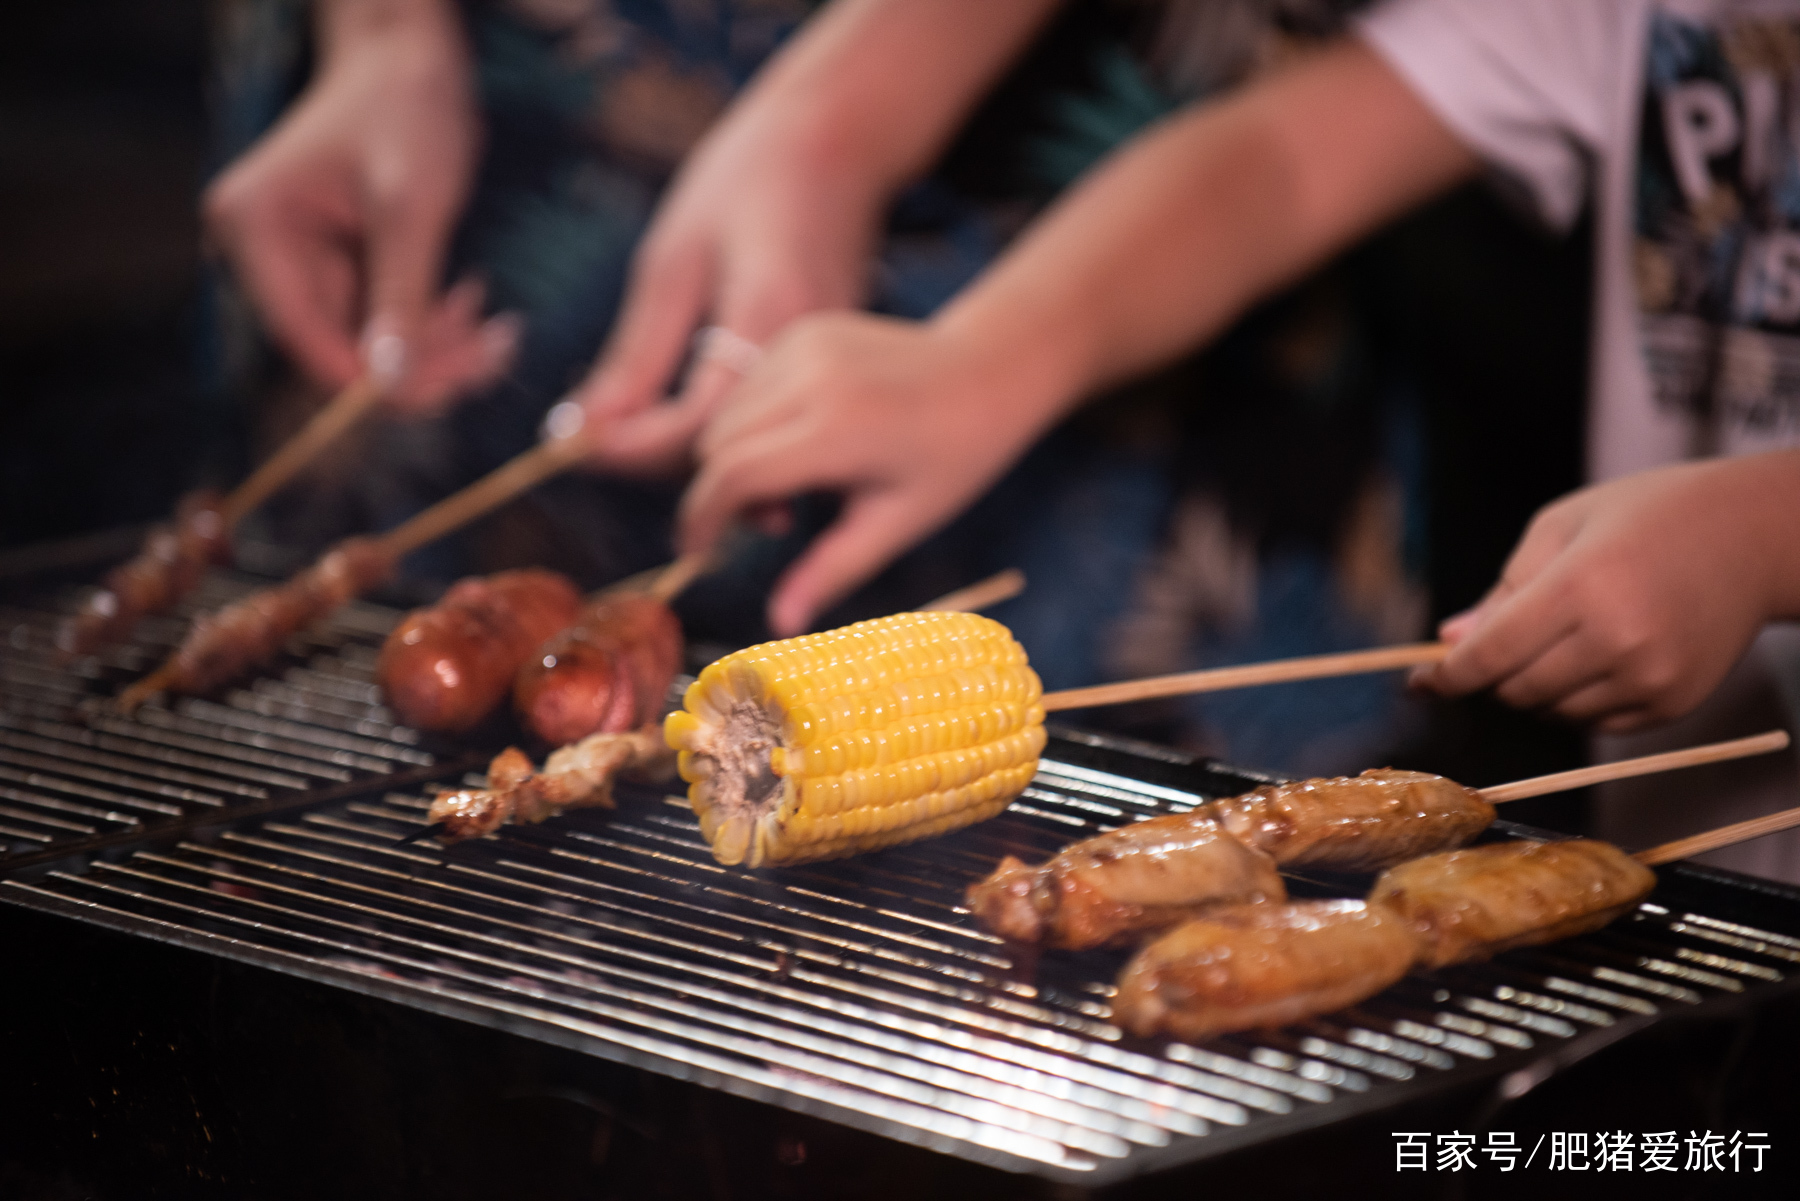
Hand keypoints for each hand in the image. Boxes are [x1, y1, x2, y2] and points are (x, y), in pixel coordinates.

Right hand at [203, 0, 517, 412]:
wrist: (409, 58)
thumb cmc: (404, 105)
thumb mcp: (411, 203)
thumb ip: (401, 294)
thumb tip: (391, 384)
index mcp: (253, 228)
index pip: (303, 336)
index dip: (371, 378)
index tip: (445, 390)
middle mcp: (263, 253)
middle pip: (340, 348)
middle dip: (420, 362)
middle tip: (496, 351)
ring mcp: (300, 263)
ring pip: (371, 345)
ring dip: (438, 349)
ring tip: (498, 330)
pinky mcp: (339, 268)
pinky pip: (386, 322)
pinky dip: (435, 327)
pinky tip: (476, 309)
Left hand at [574, 93, 881, 476]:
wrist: (836, 145)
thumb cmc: (743, 184)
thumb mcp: (672, 260)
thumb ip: (637, 355)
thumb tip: (589, 427)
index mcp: (769, 313)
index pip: (700, 422)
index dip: (633, 446)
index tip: (575, 442)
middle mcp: (812, 355)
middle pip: (729, 449)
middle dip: (653, 459)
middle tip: (588, 439)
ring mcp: (829, 367)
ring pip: (750, 447)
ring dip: (683, 454)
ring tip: (622, 427)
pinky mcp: (831, 371)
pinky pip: (769, 423)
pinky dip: (717, 430)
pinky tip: (672, 413)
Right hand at [679, 312, 1058, 634]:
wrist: (987, 372)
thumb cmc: (951, 459)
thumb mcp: (894, 523)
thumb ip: (831, 570)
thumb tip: (779, 624)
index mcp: (838, 429)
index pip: (733, 474)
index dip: (703, 518)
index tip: (701, 551)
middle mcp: (812, 376)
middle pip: (717, 443)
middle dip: (724, 492)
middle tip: (781, 521)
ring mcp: (804, 344)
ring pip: (725, 412)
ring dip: (734, 455)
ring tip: (797, 483)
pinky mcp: (804, 328)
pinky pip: (748, 384)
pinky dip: (754, 421)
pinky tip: (803, 440)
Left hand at [1412, 454, 1799, 730]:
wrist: (1753, 535)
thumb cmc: (1648, 515)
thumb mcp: (1561, 526)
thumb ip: (1502, 589)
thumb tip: (1450, 642)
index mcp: (1580, 588)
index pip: (1489, 656)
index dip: (1447, 676)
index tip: (1421, 683)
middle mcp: (1616, 640)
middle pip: (1516, 691)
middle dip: (1494, 676)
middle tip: (1504, 643)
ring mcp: (1648, 677)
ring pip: (1553, 713)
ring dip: (1536, 689)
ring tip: (1564, 638)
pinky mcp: (1672, 703)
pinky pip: (1596, 724)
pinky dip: (1578, 702)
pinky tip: (1597, 657)